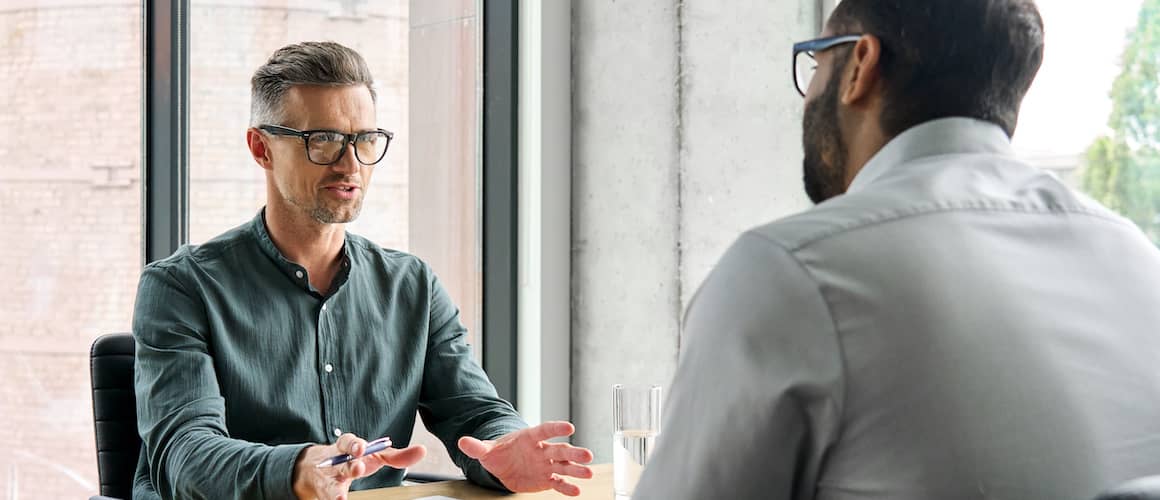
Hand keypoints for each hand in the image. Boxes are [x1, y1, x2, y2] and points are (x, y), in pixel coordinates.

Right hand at [293, 433, 425, 499]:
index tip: (361, 448)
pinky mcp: (324, 492)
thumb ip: (396, 455)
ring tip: (340, 498)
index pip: (348, 442)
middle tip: (358, 468)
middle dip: (350, 465)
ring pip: (330, 484)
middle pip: (342, 463)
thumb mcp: (374, 455)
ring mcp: (328, 478)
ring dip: (335, 490)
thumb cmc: (353, 459)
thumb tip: (421, 451)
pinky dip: (333, 499)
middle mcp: (336, 462)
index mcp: (347, 447)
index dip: (354, 444)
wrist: (317, 468)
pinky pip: (328, 497)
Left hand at [458, 421, 593, 495]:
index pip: (544, 431)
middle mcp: (542, 450)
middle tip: (587, 455)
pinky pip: (559, 483)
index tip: (569, 428)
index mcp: (530, 438)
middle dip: (574, 452)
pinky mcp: (546, 479)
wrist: (503, 466)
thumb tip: (462, 441)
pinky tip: (577, 490)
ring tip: (589, 473)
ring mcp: (546, 465)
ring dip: (577, 470)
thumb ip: (477, 447)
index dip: (556, 429)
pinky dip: (567, 487)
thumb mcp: (486, 451)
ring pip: (564, 467)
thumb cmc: (498, 453)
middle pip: (560, 450)